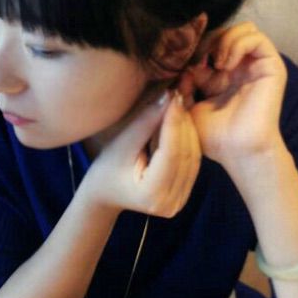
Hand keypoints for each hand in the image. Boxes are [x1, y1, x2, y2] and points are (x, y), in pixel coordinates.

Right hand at [85, 91, 201, 217]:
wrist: (104, 193)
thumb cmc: (105, 168)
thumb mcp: (121, 144)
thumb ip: (145, 123)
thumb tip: (168, 97)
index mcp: (151, 195)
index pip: (171, 153)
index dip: (174, 122)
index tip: (174, 96)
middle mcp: (170, 203)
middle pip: (186, 156)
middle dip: (184, 122)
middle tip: (180, 94)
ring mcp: (179, 202)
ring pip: (193, 157)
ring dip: (189, 129)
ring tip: (181, 104)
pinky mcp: (184, 194)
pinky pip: (192, 162)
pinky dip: (189, 139)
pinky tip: (182, 121)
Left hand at [178, 21, 286, 167]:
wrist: (236, 151)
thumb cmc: (212, 135)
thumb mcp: (186, 105)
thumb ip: (181, 82)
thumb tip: (176, 65)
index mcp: (221, 74)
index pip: (208, 41)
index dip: (193, 47)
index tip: (181, 63)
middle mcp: (240, 66)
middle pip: (224, 30)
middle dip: (207, 40)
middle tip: (197, 61)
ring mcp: (256, 65)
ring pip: (243, 28)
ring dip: (223, 39)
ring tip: (214, 62)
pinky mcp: (271, 67)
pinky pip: (257, 38)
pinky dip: (237, 44)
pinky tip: (224, 64)